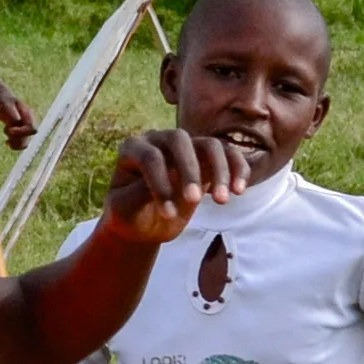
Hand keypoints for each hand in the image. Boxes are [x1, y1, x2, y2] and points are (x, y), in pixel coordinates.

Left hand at [0, 88, 37, 149]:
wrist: (0, 99)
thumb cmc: (2, 101)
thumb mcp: (5, 106)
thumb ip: (12, 115)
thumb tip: (17, 123)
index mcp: (27, 114)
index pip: (31, 128)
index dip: (22, 132)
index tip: (10, 129)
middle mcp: (28, 122)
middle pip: (28, 137)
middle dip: (16, 139)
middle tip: (6, 131)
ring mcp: (24, 127)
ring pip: (25, 142)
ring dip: (15, 144)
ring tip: (6, 142)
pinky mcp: (19, 131)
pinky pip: (20, 143)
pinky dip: (14, 145)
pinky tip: (6, 142)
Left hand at [101, 130, 250, 245]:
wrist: (143, 224)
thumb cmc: (128, 215)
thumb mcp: (125, 209)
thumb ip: (142, 190)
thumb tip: (174, 173)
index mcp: (133, 148)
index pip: (150, 157)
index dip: (161, 184)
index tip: (168, 214)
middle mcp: (159, 140)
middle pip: (180, 140)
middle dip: (189, 170)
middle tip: (194, 201)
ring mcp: (185, 147)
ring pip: (209, 145)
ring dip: (220, 171)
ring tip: (222, 201)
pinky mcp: (206, 159)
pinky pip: (228, 154)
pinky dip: (238, 169)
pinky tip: (239, 191)